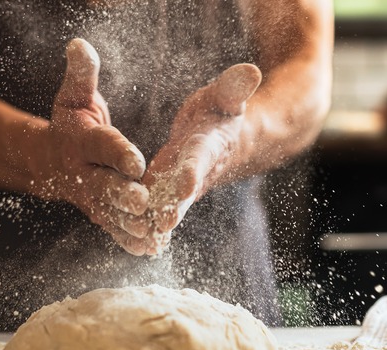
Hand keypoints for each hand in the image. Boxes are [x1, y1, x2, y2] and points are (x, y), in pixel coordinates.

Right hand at [35, 39, 149, 254]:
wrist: (49, 160)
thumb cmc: (71, 123)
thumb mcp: (74, 96)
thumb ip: (82, 74)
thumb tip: (79, 44)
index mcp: (82, 142)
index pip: (101, 146)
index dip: (118, 152)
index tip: (137, 160)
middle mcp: (84, 173)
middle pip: (104, 185)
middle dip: (122, 194)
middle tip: (143, 202)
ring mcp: (90, 197)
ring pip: (110, 213)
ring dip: (129, 224)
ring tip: (151, 232)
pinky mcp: (98, 213)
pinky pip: (112, 228)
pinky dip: (128, 240)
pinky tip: (148, 249)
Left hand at [141, 64, 261, 254]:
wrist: (226, 139)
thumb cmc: (221, 112)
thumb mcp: (226, 96)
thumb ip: (234, 87)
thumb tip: (252, 70)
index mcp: (208, 145)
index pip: (200, 158)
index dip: (193, 170)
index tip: (185, 183)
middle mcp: (196, 171)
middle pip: (184, 192)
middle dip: (174, 208)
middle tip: (162, 225)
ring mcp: (181, 185)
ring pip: (169, 206)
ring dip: (156, 223)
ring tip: (142, 241)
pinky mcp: (168, 191)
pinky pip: (158, 209)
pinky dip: (149, 225)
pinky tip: (134, 242)